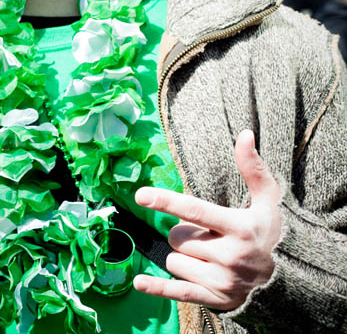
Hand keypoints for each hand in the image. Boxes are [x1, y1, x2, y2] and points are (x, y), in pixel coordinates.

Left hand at [133, 130, 281, 310]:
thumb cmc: (272, 234)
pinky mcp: (216, 299)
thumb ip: (253, 169)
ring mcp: (222, 280)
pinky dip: (158, 288)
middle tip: (207, 235)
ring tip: (208, 256)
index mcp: (240, 228)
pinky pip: (178, 292)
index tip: (141, 194)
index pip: (195, 210)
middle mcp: (230, 256)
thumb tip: (245, 135)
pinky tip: (139, 282)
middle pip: (177, 236)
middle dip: (184, 233)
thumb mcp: (268, 202)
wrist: (293, 282)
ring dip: (183, 256)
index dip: (166, 201)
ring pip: (174, 261)